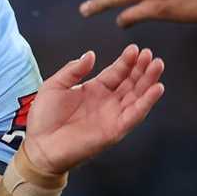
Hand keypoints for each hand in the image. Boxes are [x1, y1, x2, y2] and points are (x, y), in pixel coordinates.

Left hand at [22, 45, 164, 174]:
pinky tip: (157, 89)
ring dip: (148, 81)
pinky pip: (135, 115)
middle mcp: (107, 102)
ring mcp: (112, 116)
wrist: (39, 146)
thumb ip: (73, 69)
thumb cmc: (44, 118)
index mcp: (94, 90)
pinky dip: (147, 103)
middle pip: (130, 83)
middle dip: (142, 68)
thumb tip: (91, 54)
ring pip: (137, 96)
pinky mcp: (115, 131)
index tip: (136, 48)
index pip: (116, 73)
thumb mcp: (55, 85)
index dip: (127, 61)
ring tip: (157, 65)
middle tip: (151, 54)